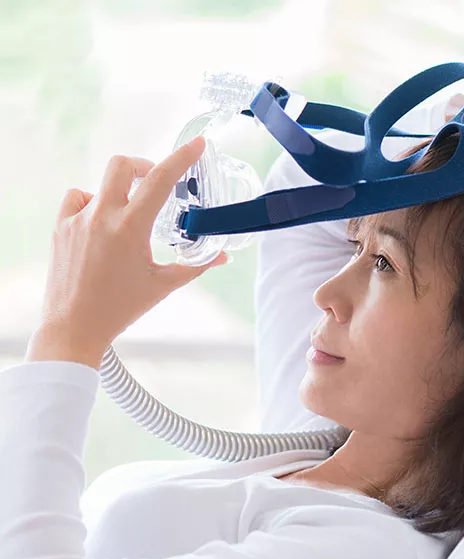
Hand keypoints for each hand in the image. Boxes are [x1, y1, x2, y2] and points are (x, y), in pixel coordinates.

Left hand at [36, 136, 227, 363]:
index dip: (182, 158)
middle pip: (122, 165)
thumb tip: (221, 257)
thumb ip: (195, 266)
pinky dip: (91, 204)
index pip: (160, 179)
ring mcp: (77, 220)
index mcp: (130, 228)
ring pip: (99, 185)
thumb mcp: (162, 285)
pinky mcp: (60, 228)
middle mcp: (101, 217)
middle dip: (142, 166)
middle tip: (154, 182)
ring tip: (126, 219)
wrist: (74, 327)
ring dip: (118, 192)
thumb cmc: (119, 309)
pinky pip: (76, 200)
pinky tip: (99, 224)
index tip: (197, 144)